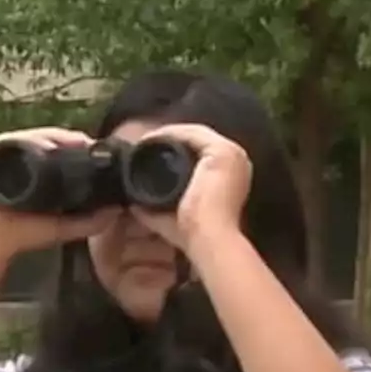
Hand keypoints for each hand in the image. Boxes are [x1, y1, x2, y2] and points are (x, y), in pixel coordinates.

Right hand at [0, 127, 122, 262]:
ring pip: (32, 136)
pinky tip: (49, 146)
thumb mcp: (61, 226)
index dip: (77, 146)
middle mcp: (16, 156)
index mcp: (34, 169)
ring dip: (55, 136)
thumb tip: (117, 211)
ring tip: (77, 142)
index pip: (58, 149)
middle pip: (46, 138)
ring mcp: (1, 152)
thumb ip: (89, 222)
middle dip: (69, 139)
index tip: (98, 150)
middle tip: (90, 144)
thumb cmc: (21, 232)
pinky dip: (32, 140)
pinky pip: (13, 141)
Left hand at [124, 123, 251, 253]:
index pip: (201, 154)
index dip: (175, 150)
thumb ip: (156, 209)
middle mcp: (236, 161)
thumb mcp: (173, 217)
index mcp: (230, 176)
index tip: (150, 153)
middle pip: (198, 141)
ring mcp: (232, 154)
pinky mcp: (223, 151)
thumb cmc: (196, 234)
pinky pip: (193, 133)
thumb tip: (134, 205)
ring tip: (144, 139)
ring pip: (195, 134)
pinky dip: (170, 133)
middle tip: (144, 144)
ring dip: (168, 134)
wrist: (208, 238)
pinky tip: (151, 138)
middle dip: (170, 140)